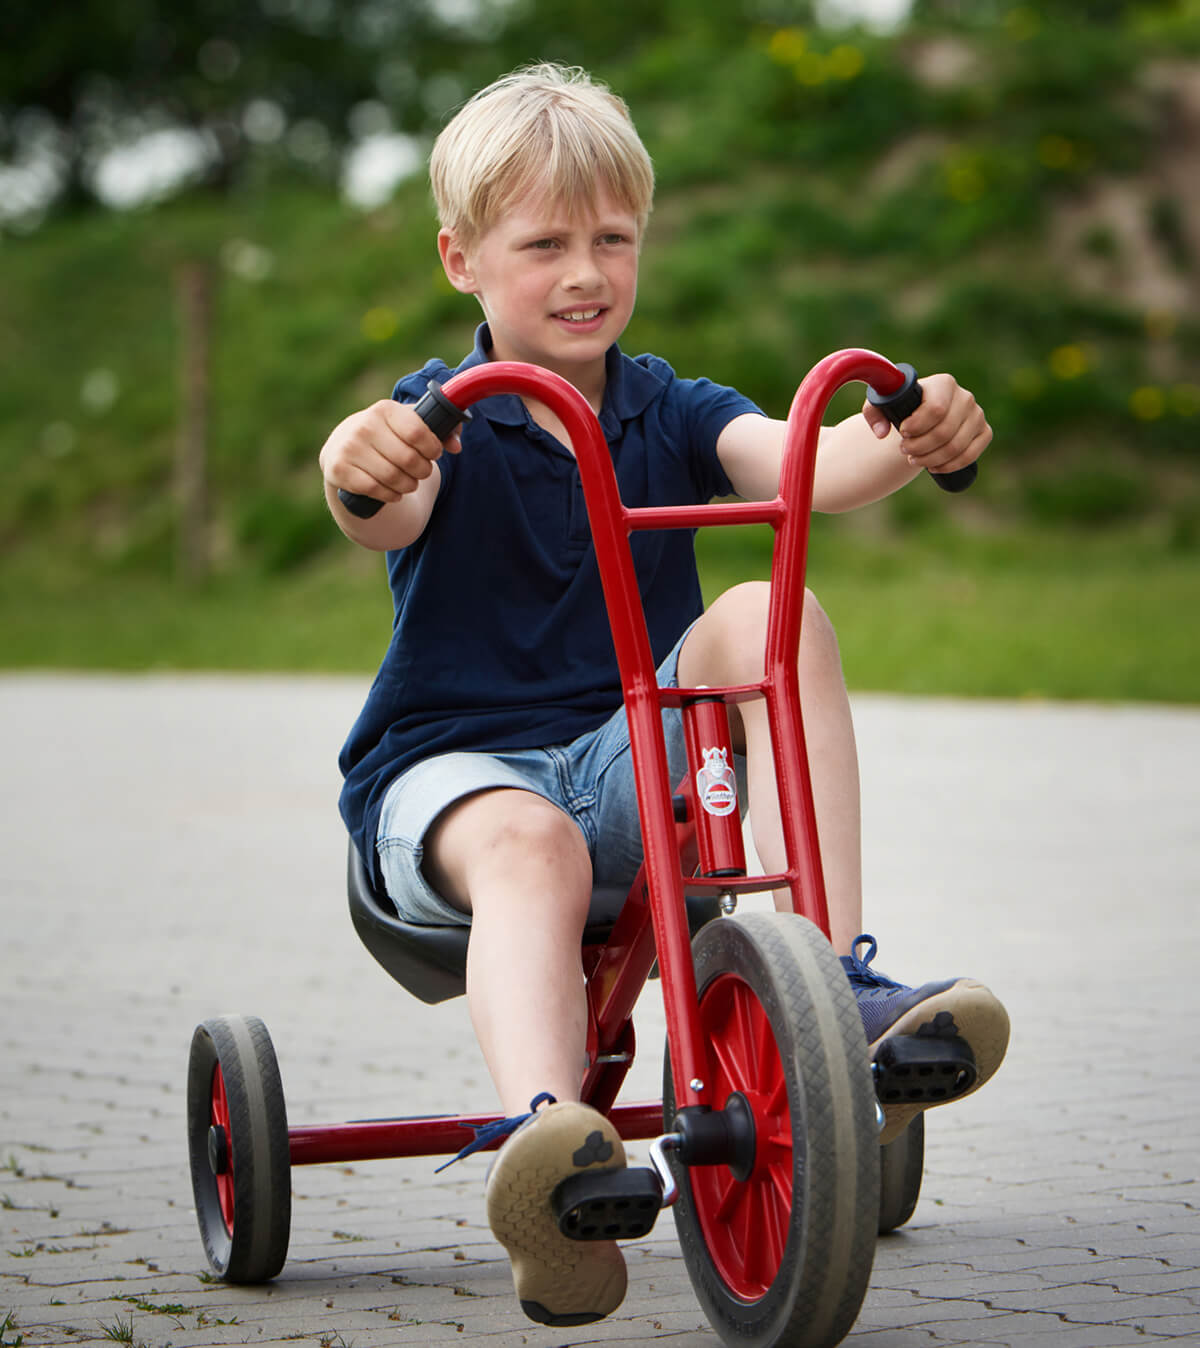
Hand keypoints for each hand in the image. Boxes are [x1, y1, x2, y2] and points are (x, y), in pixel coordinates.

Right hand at [319, 399, 461, 505]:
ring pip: (393, 477)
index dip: (433, 448)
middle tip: (422, 472)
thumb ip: (440, 429)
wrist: (343, 446)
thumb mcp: (409, 425)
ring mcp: (349, 447)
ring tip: (409, 483)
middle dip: (423, 471)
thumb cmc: (388, 435)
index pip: (418, 432)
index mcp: (385, 409)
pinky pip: (375, 489)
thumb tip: (456, 445)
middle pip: (409, 459)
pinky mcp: (339, 469)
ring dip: (408, 486)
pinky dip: (390, 495)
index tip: (434, 453)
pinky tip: (394, 493)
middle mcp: (364, 425)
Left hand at [861, 373, 990, 476]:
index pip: (936, 409)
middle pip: (944, 431)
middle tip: (904, 450)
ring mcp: (977, 415)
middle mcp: (965, 396)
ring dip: (931, 459)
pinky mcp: (984, 432)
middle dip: (920, 447)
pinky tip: (934, 467)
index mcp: (943, 383)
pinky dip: (950, 466)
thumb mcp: (881, 406)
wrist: (922, 417)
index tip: (902, 432)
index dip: (917, 426)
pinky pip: (970, 455)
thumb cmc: (901, 409)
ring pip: (955, 446)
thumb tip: (882, 433)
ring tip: (914, 459)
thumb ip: (873, 413)